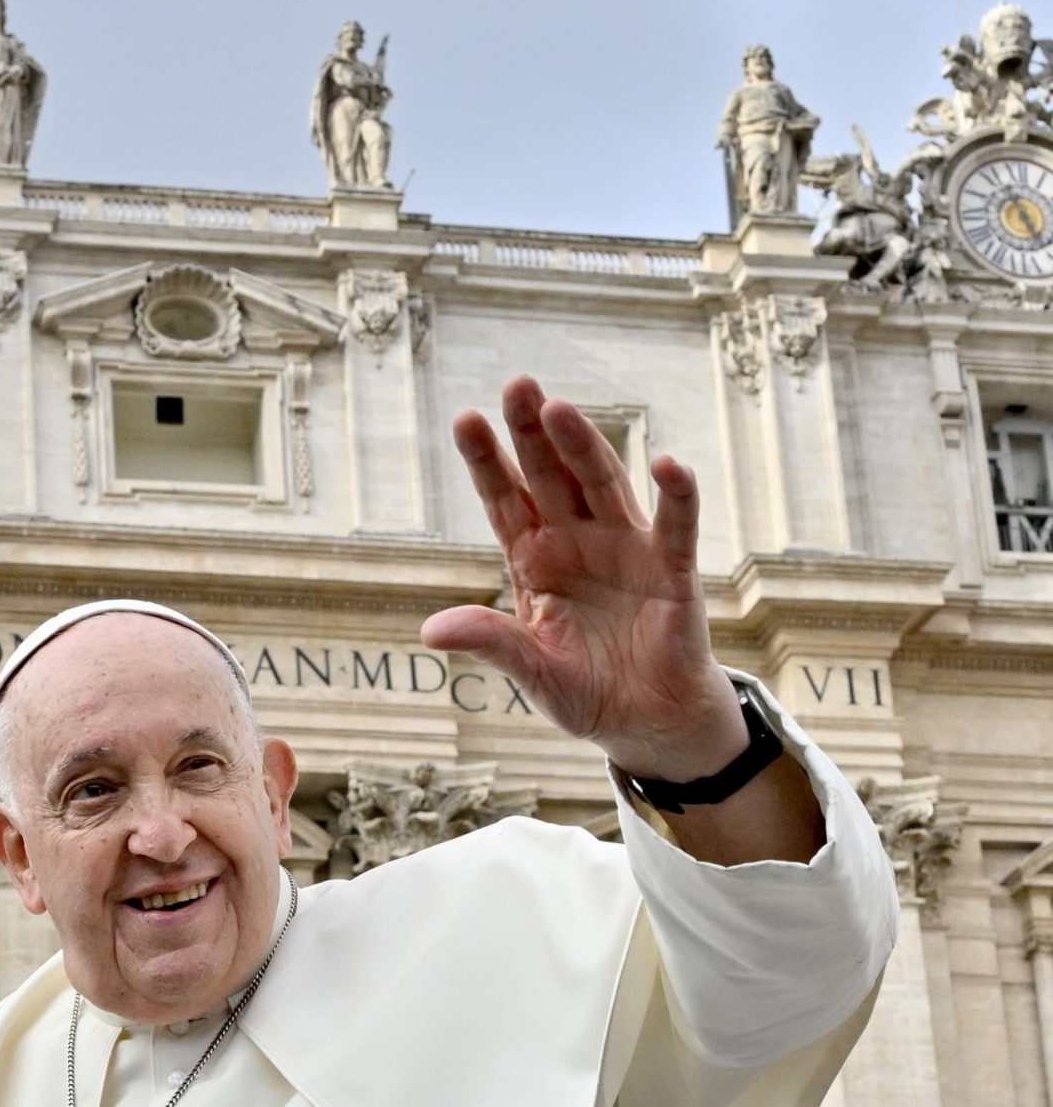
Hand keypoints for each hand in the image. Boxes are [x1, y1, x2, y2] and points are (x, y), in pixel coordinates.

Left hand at [422, 376, 745, 780]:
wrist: (647, 722)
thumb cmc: (585, 689)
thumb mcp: (531, 672)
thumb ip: (492, 643)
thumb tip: (432, 631)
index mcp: (534, 560)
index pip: (504, 500)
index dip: (486, 461)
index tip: (464, 418)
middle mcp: (577, 542)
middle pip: (551, 477)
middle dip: (533, 433)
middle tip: (516, 384)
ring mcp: (626, 550)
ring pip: (603, 486)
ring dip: (584, 447)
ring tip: (560, 410)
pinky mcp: (672, 571)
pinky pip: (675, 526)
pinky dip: (675, 495)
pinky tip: (666, 462)